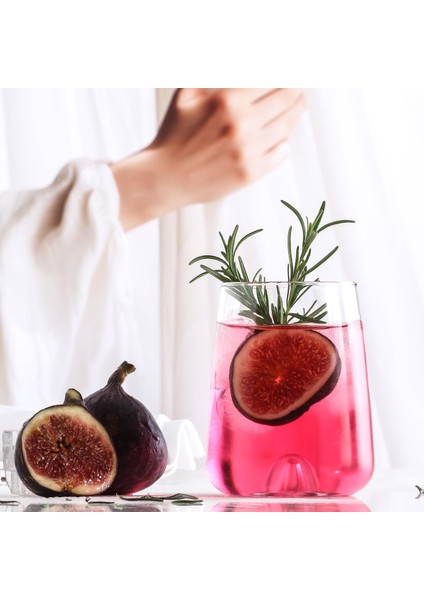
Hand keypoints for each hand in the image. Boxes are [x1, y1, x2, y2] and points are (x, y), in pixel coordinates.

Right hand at [111, 88, 304, 229]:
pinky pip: (283, 151)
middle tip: (298, 88)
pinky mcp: (252, 172)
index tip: (288, 74)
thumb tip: (236, 63)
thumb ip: (212, 75)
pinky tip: (280, 137)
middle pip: (287, 98)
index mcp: (226, 100)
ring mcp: (248, 150)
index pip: (271, 77)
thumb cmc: (175, 135)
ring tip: (297, 106)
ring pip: (288, 124)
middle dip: (296, 89)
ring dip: (295, 112)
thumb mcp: (187, 93)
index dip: (283, 74)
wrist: (166, 178)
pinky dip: (284, 142)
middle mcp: (241, 123)